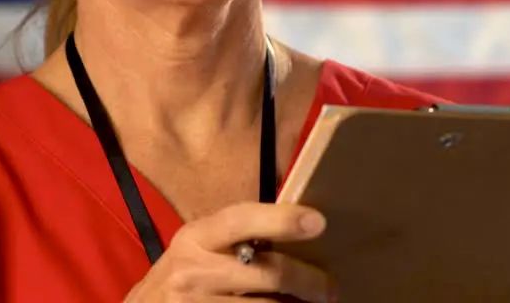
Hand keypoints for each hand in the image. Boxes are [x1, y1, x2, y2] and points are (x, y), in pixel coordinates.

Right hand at [123, 201, 335, 301]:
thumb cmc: (179, 278)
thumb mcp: (197, 249)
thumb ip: (235, 239)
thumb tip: (295, 230)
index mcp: (197, 237)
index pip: (243, 220)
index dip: (282, 220)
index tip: (318, 222)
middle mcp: (195, 270)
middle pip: (269, 273)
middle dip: (309, 281)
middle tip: (329, 289)